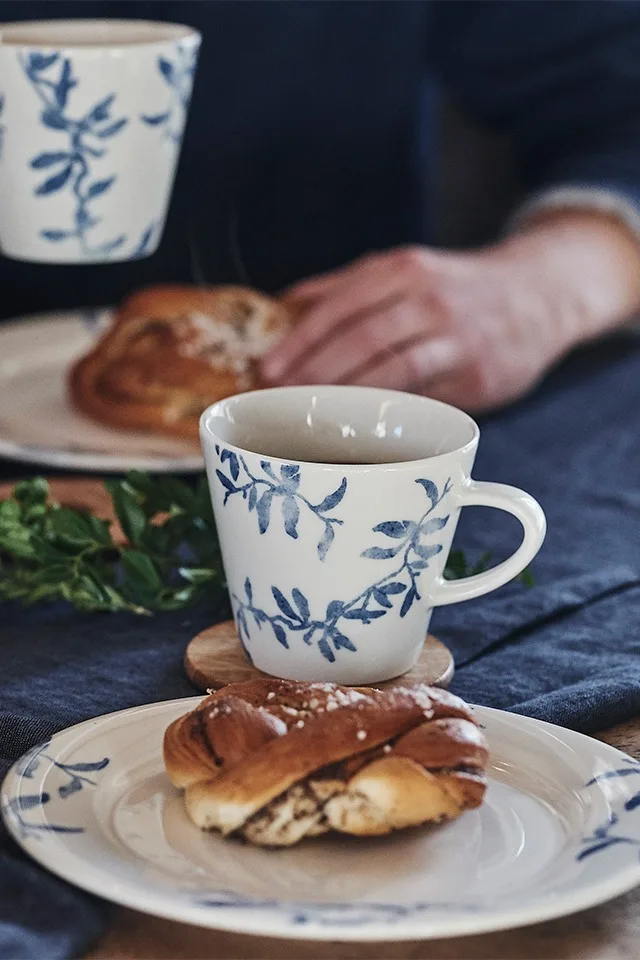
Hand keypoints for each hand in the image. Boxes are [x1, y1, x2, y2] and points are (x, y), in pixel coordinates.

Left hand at [261, 213, 639, 411]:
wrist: (540, 294)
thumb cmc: (456, 289)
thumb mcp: (406, 269)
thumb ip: (346, 286)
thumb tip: (282, 304)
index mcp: (402, 269)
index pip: (339, 305)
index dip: (300, 339)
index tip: (268, 369)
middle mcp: (429, 298)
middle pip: (361, 338)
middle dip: (314, 374)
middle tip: (279, 403)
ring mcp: (457, 338)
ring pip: (394, 369)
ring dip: (347, 398)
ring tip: (310, 420)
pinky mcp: (478, 375)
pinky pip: (426, 400)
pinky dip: (389, 418)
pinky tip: (359, 433)